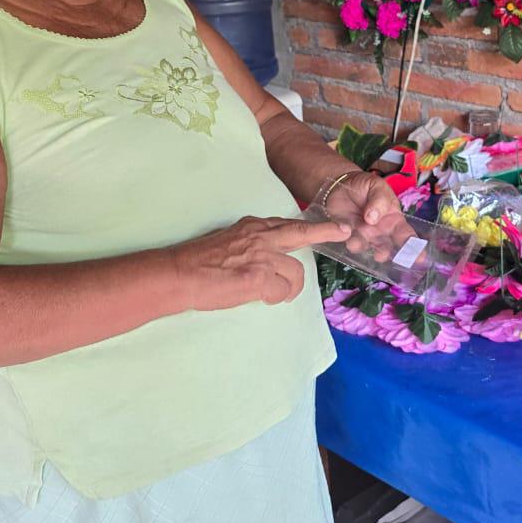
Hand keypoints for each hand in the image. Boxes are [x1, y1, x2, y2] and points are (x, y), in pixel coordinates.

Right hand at [171, 216, 349, 309]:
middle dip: (325, 232)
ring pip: (295, 272)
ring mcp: (262, 256)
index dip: (308, 228)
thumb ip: (250, 245)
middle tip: (342, 232)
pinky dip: (275, 297)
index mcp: (252, 227)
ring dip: (289, 287)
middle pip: (301, 233)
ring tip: (275, 294)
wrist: (179, 274)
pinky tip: (262, 298)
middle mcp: (260, 237)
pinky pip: (281, 290)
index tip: (328, 225)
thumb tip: (265, 259)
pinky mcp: (259, 277)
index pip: (286, 224)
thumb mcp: (227, 242)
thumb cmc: (197, 263)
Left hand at [322, 171, 411, 261]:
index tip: (419, 258)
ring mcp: (363, 235)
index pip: (407, 236)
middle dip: (384, 254)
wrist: (342, 184)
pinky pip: (346, 241)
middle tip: (380, 255)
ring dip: (360, 246)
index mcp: (394, 221)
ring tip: (355, 241)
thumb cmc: (366, 187)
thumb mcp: (377, 186)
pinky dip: (345, 237)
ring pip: (364, 248)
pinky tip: (344, 228)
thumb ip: (379, 200)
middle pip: (386, 249)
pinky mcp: (346, 235)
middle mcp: (380, 233)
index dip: (414, 248)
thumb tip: (372, 218)